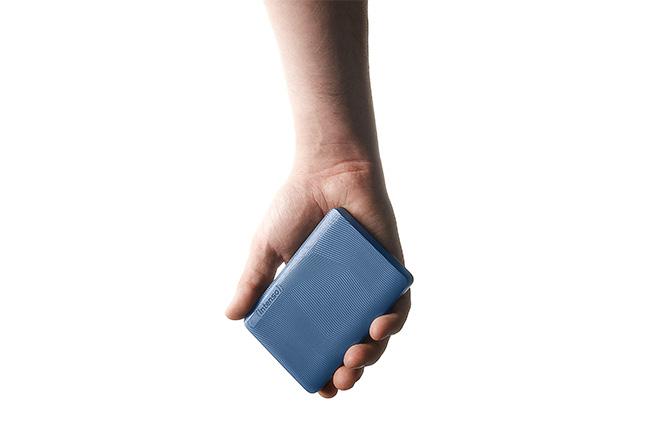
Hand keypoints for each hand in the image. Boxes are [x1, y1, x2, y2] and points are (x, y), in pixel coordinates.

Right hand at [225, 158, 410, 397]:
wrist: (325, 168)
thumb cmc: (295, 205)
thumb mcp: (267, 247)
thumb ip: (253, 279)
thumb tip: (232, 316)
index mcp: (318, 297)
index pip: (325, 342)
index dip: (326, 369)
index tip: (322, 389)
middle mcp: (347, 295)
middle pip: (356, 343)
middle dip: (352, 369)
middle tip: (341, 378)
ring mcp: (370, 282)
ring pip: (381, 330)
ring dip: (374, 352)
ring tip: (354, 358)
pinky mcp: (391, 266)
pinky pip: (400, 299)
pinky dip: (394, 318)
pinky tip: (380, 325)